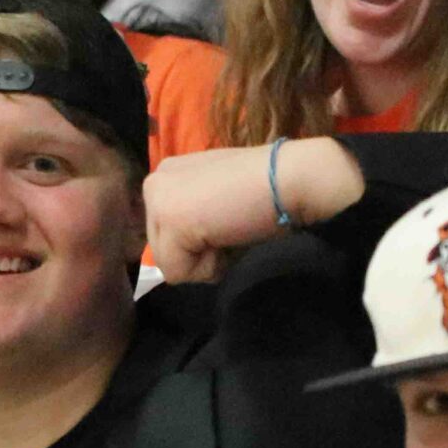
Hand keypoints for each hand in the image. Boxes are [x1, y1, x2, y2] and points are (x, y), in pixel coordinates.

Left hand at [141, 141, 362, 283]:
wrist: (292, 178)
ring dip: (207, 259)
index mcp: (167, 174)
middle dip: (200, 251)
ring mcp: (158, 200)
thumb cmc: (266, 190)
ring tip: (232, 228)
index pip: (165, 234)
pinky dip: (210, 267)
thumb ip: (195, 216)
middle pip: (163, 251)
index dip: (201, 239)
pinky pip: (178, 273)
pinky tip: (229, 234)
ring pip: (169, 264)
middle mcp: (155, 182)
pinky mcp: (170, 222)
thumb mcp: (217, 199)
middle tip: (233, 224)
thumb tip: (190, 250)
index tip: (229, 216)